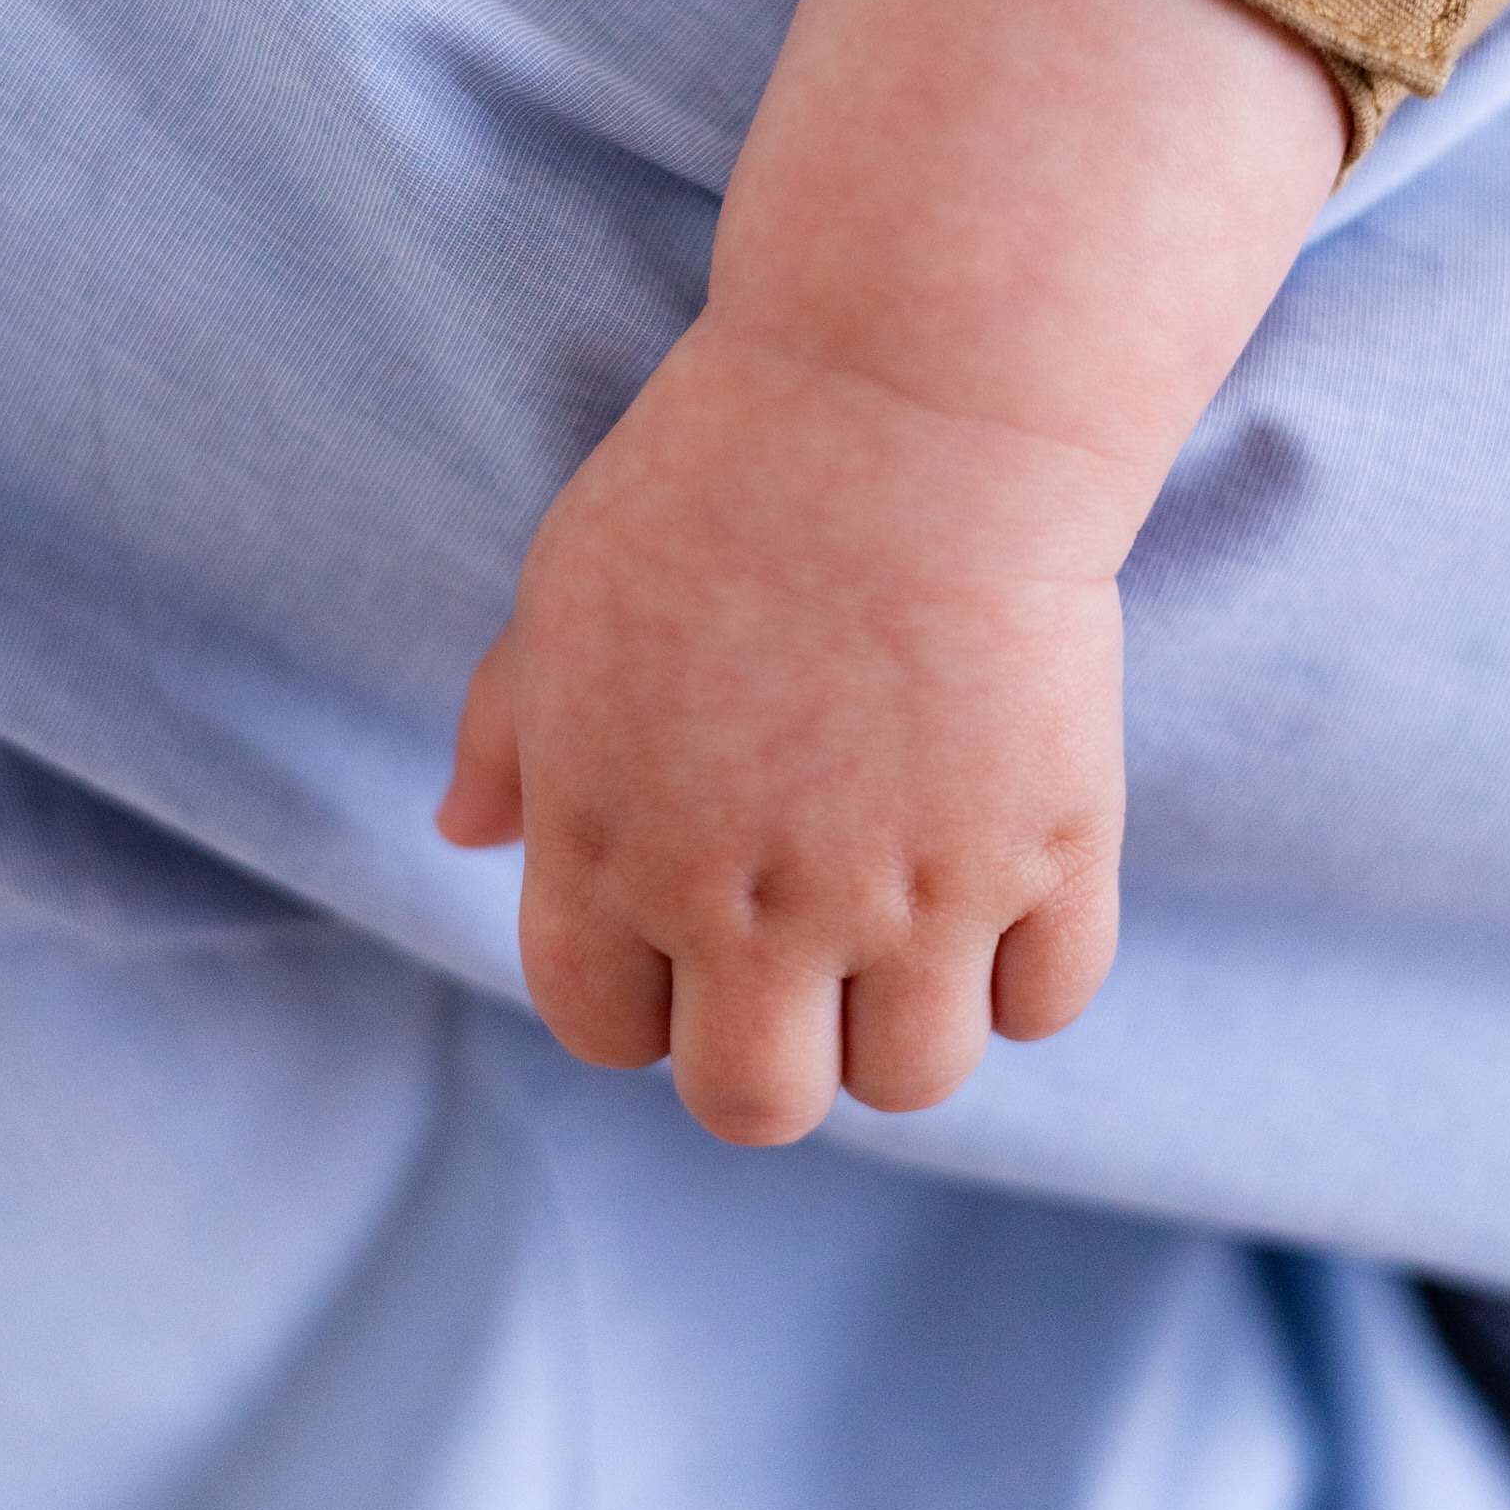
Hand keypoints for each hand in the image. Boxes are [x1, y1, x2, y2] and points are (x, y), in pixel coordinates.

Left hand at [438, 319, 1124, 1142]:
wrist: (908, 402)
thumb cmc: (713, 481)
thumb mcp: (562, 596)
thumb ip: (507, 736)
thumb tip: (461, 837)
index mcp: (606, 852)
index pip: (606, 1034)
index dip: (641, 997)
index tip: (684, 930)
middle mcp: (751, 905)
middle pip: (755, 1107)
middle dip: (766, 1051)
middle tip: (797, 953)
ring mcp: (910, 891)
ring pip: (911, 1078)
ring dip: (902, 1019)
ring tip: (908, 911)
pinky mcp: (1048, 850)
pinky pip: (1045, 1002)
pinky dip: (1022, 966)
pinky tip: (999, 869)